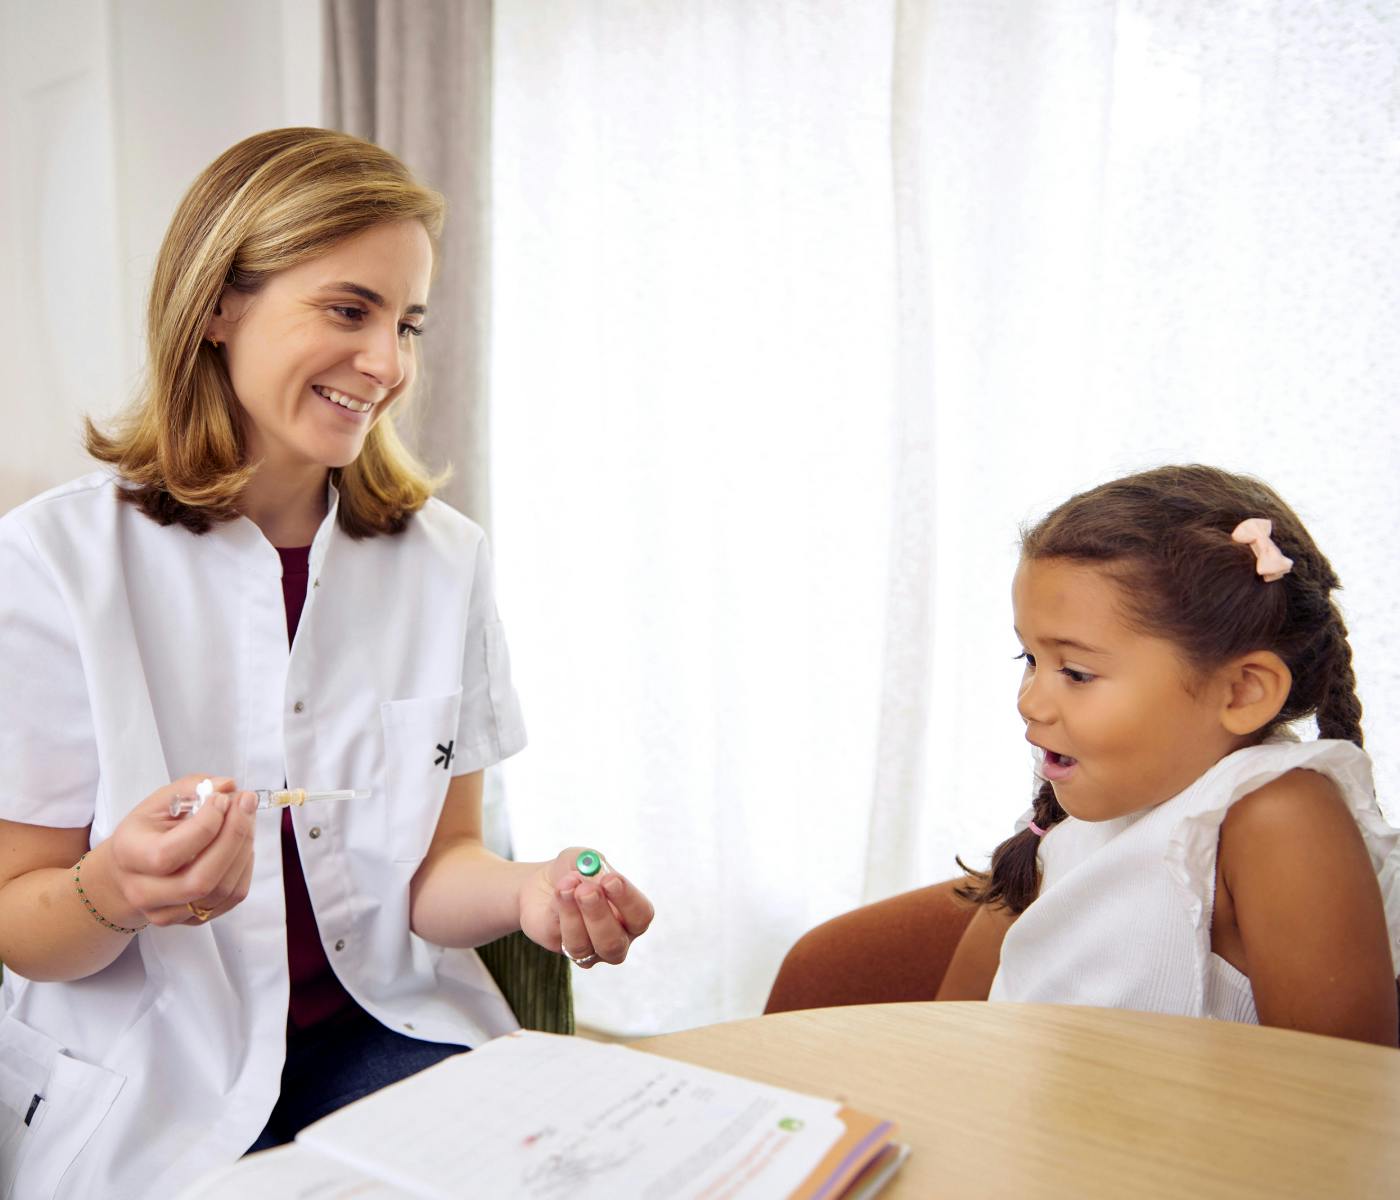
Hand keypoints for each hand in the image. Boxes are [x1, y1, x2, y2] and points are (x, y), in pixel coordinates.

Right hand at [104, 775, 257, 926]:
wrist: (129, 872)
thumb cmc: (146, 832)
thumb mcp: (158, 802)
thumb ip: (192, 788)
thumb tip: (228, 786)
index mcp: (130, 857)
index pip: (169, 854)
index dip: (204, 825)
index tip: (222, 798)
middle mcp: (144, 892)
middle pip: (201, 880)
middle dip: (234, 836)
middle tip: (246, 802)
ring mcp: (168, 912)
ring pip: (222, 890)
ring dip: (244, 848)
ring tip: (246, 818)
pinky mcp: (193, 919)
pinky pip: (233, 896)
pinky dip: (245, 865)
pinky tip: (241, 842)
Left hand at [519, 848, 654, 967]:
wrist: (544, 883)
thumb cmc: (575, 872)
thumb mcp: (583, 858)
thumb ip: (590, 864)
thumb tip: (590, 874)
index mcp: (632, 916)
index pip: (640, 916)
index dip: (628, 900)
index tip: (611, 880)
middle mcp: (615, 939)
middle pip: (614, 942)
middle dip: (599, 914)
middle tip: (585, 889)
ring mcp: (588, 950)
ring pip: (583, 945)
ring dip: (572, 912)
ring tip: (565, 885)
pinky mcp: (561, 950)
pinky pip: (559, 938)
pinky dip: (556, 913)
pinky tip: (556, 894)